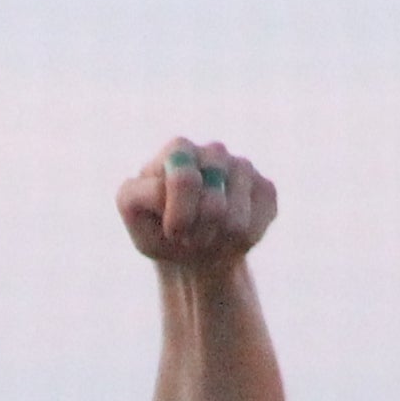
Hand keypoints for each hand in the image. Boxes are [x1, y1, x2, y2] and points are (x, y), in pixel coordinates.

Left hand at [119, 140, 277, 272]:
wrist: (194, 252)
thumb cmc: (159, 228)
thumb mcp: (133, 214)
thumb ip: (136, 195)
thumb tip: (164, 189)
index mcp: (179, 148)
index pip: (185, 181)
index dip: (177, 220)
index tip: (171, 232)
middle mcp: (214, 151)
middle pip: (213, 204)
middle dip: (197, 233)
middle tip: (188, 236)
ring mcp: (243, 168)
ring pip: (234, 222)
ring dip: (215, 241)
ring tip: (206, 237)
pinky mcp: (266, 190)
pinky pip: (254, 228)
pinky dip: (238, 245)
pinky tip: (229, 237)